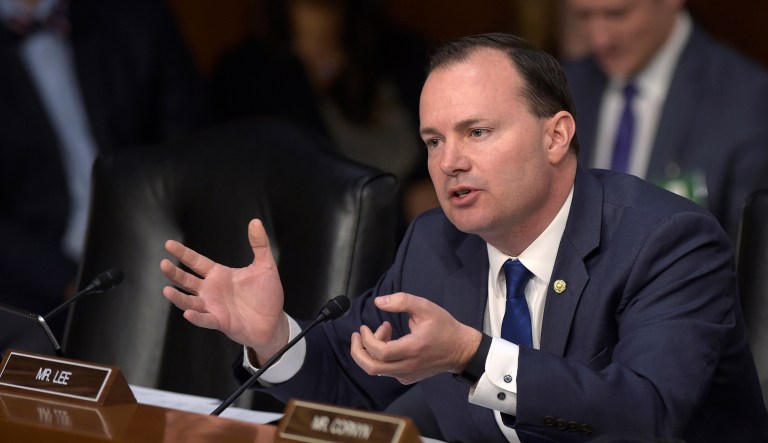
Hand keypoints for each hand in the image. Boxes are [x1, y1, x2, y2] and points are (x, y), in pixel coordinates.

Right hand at [160, 219, 288, 358]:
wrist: (273, 321)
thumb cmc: (266, 294)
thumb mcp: (265, 266)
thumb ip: (260, 245)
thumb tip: (255, 222)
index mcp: (219, 275)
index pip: (196, 262)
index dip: (183, 253)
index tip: (168, 244)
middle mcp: (212, 290)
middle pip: (187, 280)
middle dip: (174, 273)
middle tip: (163, 264)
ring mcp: (214, 307)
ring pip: (190, 301)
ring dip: (178, 297)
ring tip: (167, 290)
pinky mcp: (220, 322)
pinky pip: (205, 319)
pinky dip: (196, 317)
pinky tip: (188, 313)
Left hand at [350, 293, 481, 383]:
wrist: (460, 350)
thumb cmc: (444, 328)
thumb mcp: (425, 307)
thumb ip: (402, 301)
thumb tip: (378, 301)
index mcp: (412, 349)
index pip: (380, 352)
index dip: (367, 339)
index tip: (364, 327)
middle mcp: (408, 366)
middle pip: (371, 367)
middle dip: (358, 351)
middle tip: (357, 335)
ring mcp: (407, 375)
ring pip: (377, 370)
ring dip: (371, 350)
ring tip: (382, 330)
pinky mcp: (407, 377)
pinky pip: (386, 370)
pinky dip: (380, 356)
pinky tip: (390, 340)